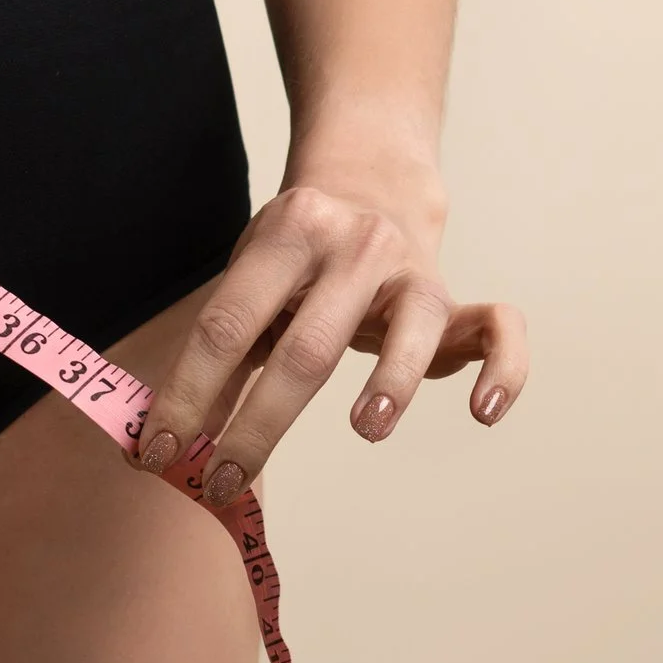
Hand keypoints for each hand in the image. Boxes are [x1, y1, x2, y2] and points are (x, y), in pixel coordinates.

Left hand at [130, 157, 526, 506]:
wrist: (372, 180)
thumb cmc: (298, 257)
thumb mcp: (251, 279)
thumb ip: (222, 352)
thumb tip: (172, 442)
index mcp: (286, 233)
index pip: (228, 324)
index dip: (188, 393)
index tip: (159, 454)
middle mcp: (352, 245)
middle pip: (306, 345)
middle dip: (258, 425)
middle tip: (221, 482)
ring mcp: (411, 270)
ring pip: (411, 325)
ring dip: (391, 380)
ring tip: (365, 429)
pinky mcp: (456, 298)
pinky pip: (499, 327)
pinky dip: (503, 369)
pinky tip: (482, 412)